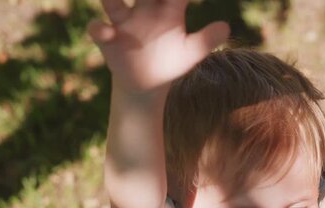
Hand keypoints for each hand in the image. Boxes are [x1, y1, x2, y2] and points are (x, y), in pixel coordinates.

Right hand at [88, 0, 229, 91]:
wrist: (147, 83)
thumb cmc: (171, 62)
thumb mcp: (191, 53)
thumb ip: (207, 39)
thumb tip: (226, 27)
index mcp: (168, 10)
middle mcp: (144, 10)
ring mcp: (124, 21)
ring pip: (113, 2)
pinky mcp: (108, 37)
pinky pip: (99, 28)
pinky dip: (100, 29)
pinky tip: (108, 32)